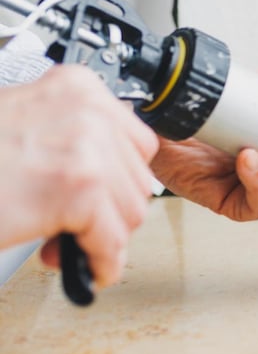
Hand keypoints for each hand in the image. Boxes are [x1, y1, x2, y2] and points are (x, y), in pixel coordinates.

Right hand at [0, 65, 158, 286]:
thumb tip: (112, 175)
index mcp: (77, 88)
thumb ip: (73, 138)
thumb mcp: (25, 124)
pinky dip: (99, 262)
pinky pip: (112, 240)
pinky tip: (79, 265)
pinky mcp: (79, 190)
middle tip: (72, 225)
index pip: (137, 143)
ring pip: (131, 213)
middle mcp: (87, 111)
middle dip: (109, 212)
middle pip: (137, 180)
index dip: (117, 180)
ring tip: (60, 240)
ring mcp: (87, 149)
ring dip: (100, 238)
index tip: (100, 198)